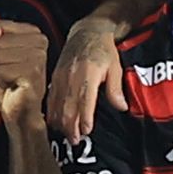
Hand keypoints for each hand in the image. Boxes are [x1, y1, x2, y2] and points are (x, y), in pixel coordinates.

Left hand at [0, 20, 50, 124]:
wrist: (16, 107)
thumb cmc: (7, 80)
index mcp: (33, 33)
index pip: (0, 25)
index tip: (5, 55)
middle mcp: (40, 42)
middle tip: (8, 70)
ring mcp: (38, 58)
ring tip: (10, 77)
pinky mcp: (33, 74)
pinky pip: (2, 71)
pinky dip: (2, 80)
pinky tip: (13, 84)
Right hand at [48, 20, 125, 142]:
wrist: (86, 32)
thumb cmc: (104, 51)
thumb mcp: (115, 67)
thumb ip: (115, 88)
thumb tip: (121, 107)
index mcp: (88, 74)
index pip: (85, 100)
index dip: (84, 117)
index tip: (86, 131)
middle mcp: (71, 76)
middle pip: (68, 105)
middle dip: (71, 125)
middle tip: (75, 141)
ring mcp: (60, 76)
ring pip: (57, 103)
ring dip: (61, 121)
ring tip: (65, 136)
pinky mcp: (54, 76)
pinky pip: (50, 97)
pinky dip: (51, 111)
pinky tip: (54, 123)